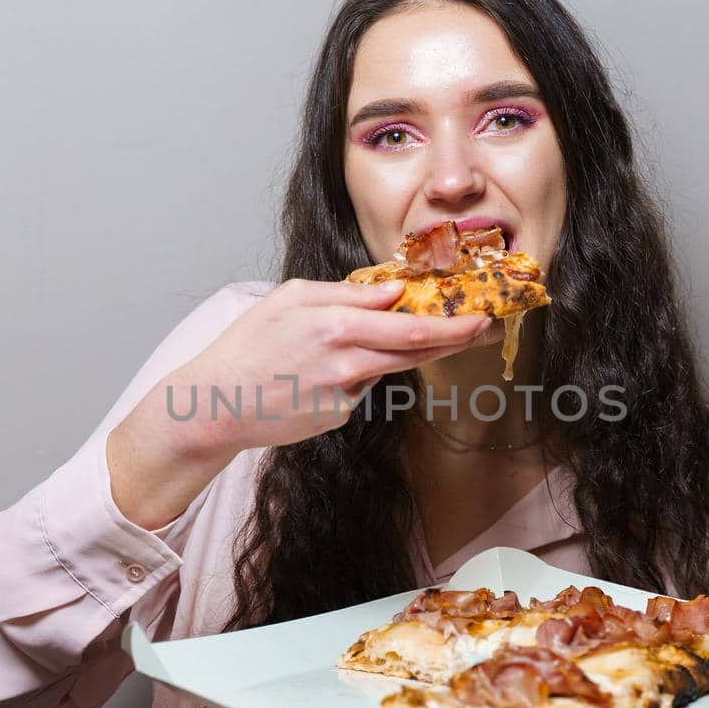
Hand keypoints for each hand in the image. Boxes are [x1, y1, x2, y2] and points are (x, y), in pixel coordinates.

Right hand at [105, 279, 494, 528]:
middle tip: (492, 327)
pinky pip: (364, 387)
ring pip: (398, 366)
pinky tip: (331, 371)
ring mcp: (345, 391)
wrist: (216, 402)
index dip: (449, 315)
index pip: (407, 318)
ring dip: (432, 353)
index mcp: (334, 321)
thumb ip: (345, 294)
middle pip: (417, 345)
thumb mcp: (290, 300)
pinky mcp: (339, 415)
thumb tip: (392, 291)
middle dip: (460, 334)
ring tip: (459, 338)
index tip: (479, 308)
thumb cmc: (249, 345)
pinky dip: (363, 374)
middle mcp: (345, 356)